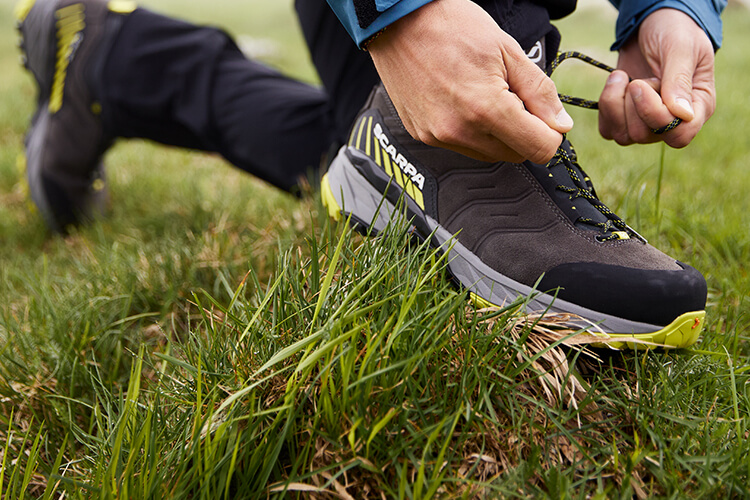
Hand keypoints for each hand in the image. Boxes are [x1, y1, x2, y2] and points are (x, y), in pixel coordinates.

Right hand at [367, 0, 572, 163]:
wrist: (398, 23)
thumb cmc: (452, 27)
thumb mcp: (508, 50)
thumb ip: (539, 92)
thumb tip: (560, 124)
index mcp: (486, 109)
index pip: (539, 149)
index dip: (550, 133)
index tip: (544, 115)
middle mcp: (460, 131)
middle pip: (515, 155)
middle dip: (523, 132)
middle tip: (512, 97)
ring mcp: (438, 136)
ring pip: (489, 154)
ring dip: (497, 134)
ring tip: (484, 96)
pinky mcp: (423, 136)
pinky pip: (461, 146)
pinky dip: (471, 131)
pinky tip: (462, 100)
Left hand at [598, 8, 715, 146]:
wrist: (652, 23)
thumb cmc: (674, 31)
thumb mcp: (680, 47)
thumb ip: (679, 80)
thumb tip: (682, 115)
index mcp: (699, 106)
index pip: (680, 134)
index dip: (656, 117)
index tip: (642, 85)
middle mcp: (673, 120)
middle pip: (645, 136)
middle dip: (634, 104)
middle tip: (639, 78)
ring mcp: (647, 121)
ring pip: (624, 136)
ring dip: (617, 104)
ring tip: (625, 77)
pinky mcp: (624, 117)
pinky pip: (608, 130)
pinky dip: (606, 107)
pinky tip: (616, 83)